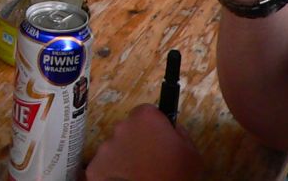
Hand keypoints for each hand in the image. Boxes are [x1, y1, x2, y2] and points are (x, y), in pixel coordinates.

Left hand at [87, 104, 202, 180]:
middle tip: (150, 160)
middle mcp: (123, 126)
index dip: (154, 126)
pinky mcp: (95, 165)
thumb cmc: (175, 175)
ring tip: (138, 173)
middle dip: (138, 140)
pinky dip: (113, 171)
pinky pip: (105, 164)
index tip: (160, 140)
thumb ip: (181, 134)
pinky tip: (125, 179)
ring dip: (125, 155)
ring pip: (117, 146)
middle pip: (130, 128)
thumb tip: (173, 129)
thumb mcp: (192, 154)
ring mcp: (106, 145)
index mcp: (146, 117)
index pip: (147, 113)